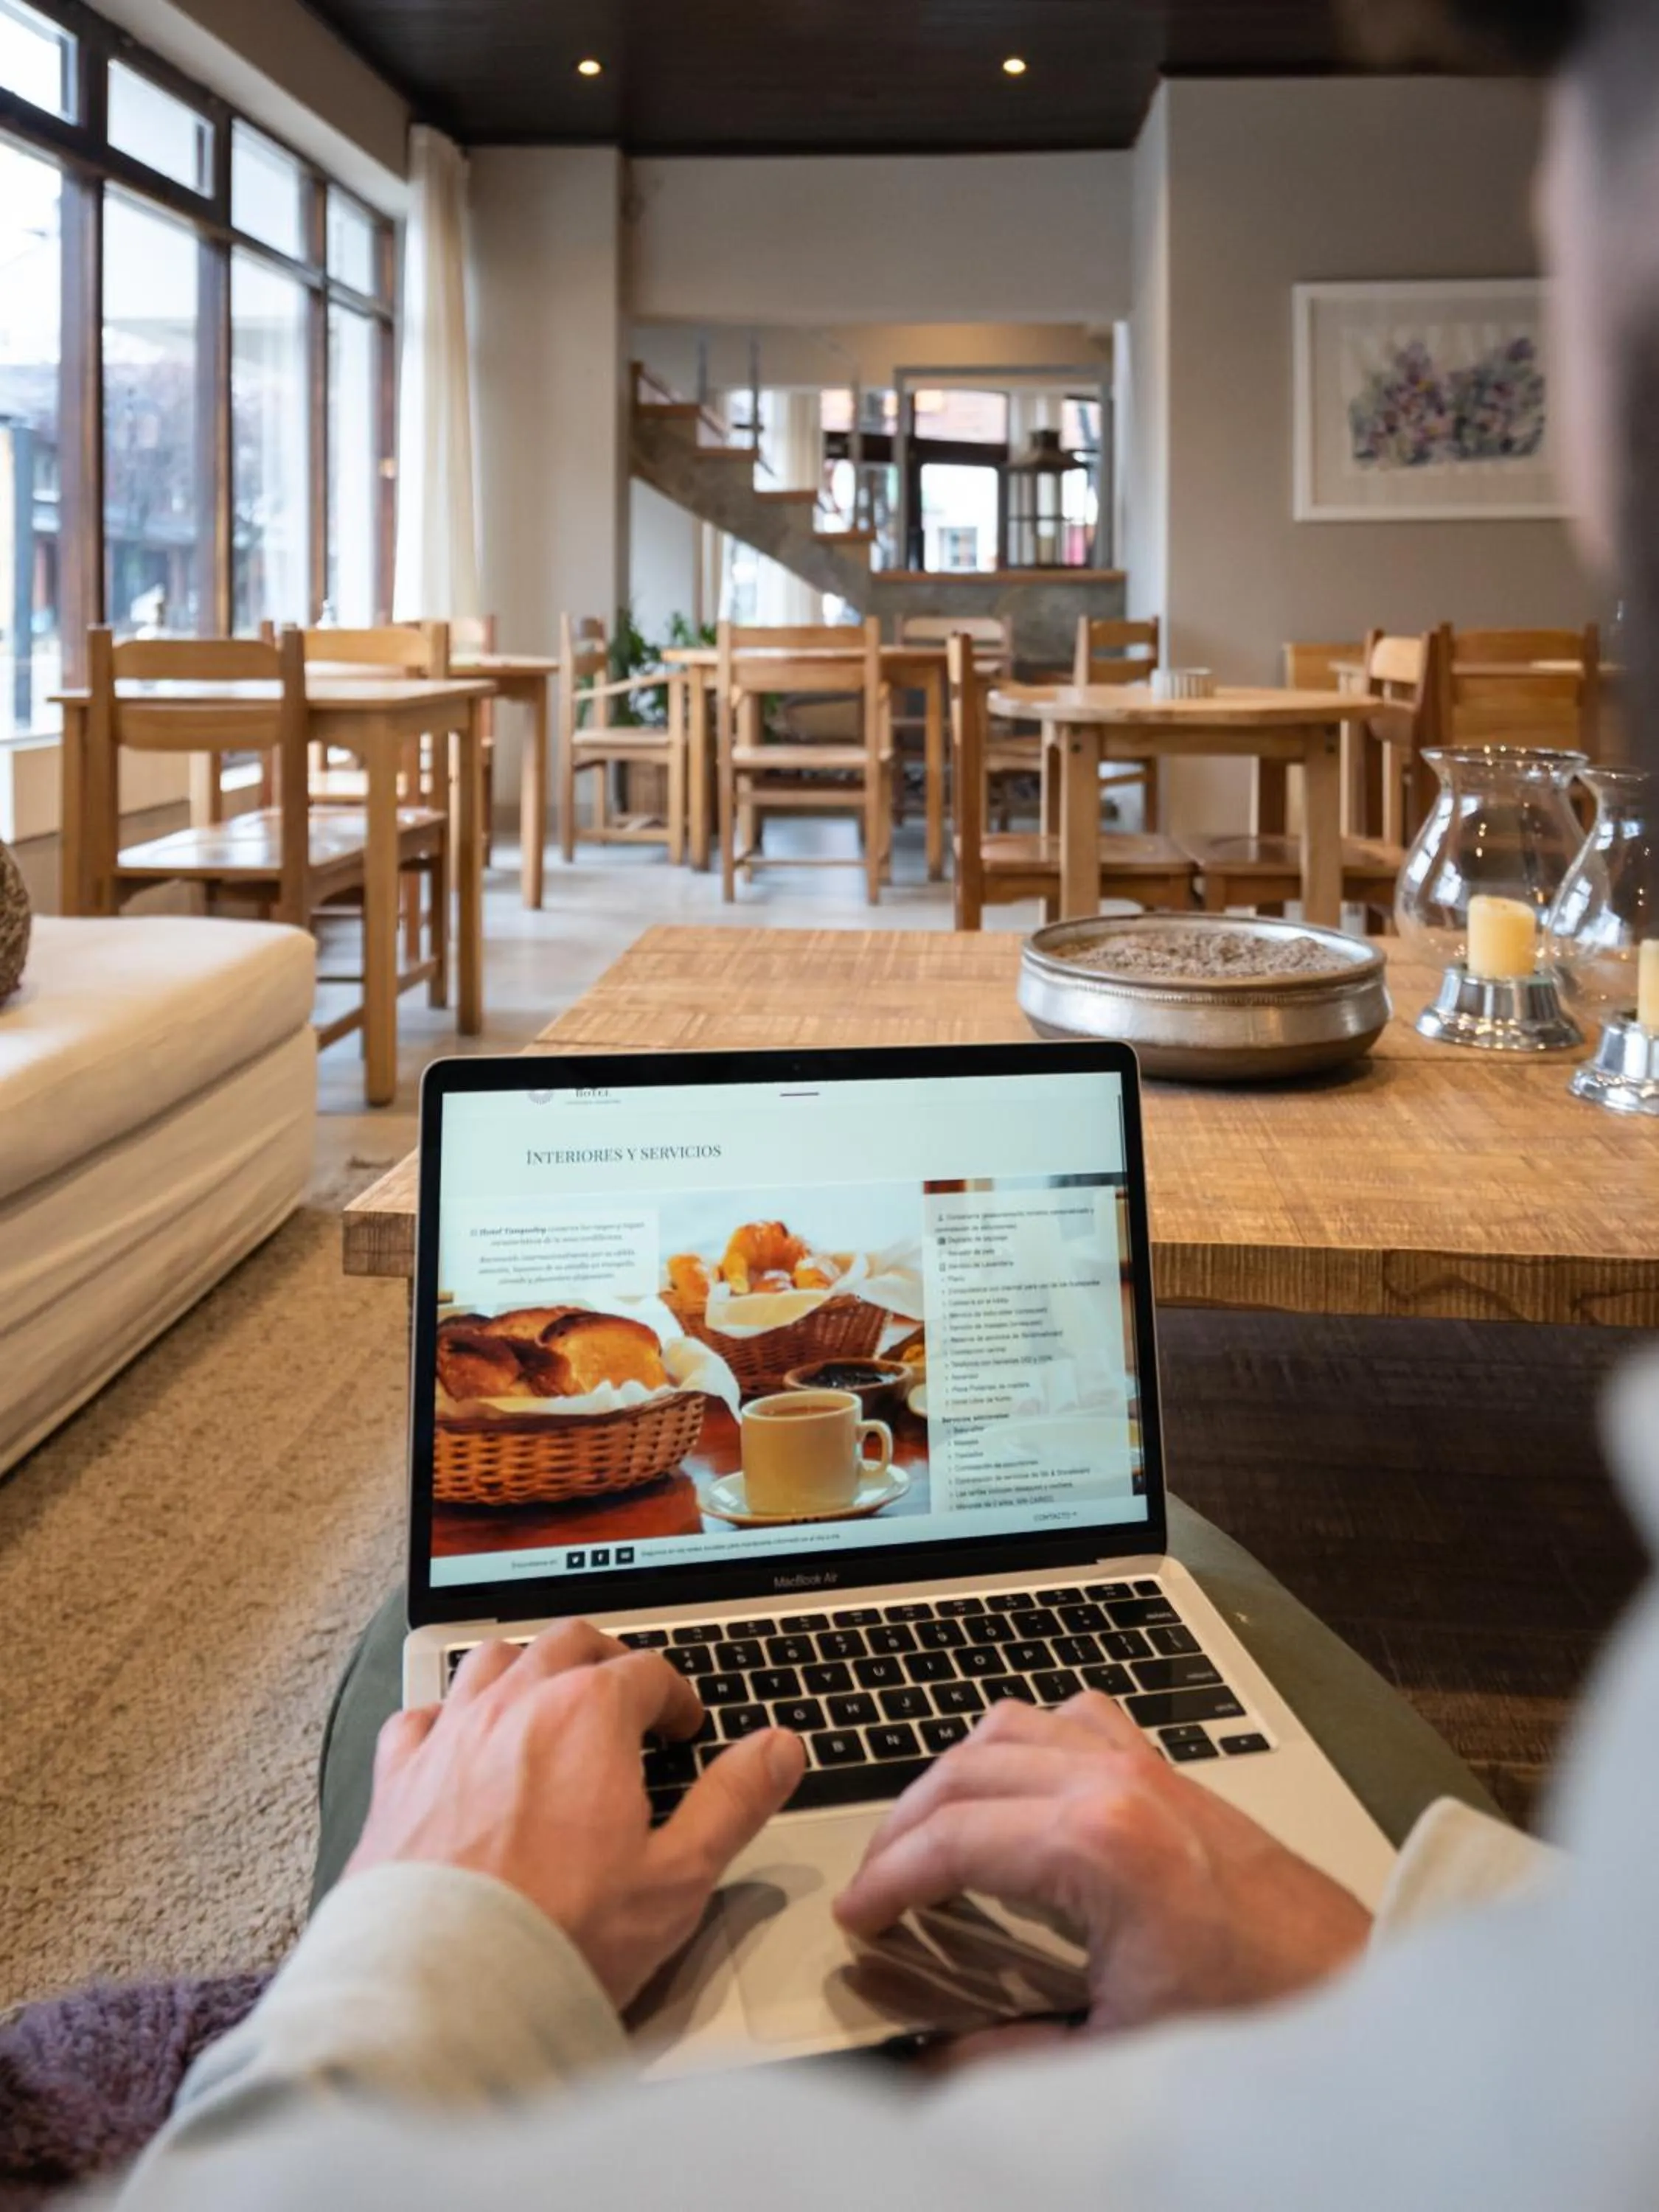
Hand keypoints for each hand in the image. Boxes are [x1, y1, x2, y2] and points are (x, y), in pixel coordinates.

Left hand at [346, 1622, 805, 2009]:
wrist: (442, 1992)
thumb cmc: (560, 1937)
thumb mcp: (677, 1877)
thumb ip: (733, 1802)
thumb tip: (779, 1747)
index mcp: (589, 1716)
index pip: (648, 1672)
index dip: (677, 1697)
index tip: (685, 1729)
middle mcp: (516, 1704)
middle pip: (569, 1643)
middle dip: (607, 1662)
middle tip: (626, 1700)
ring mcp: (449, 1735)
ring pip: (492, 1661)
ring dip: (528, 1669)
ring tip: (548, 1704)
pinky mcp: (397, 1777)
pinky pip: (420, 1714)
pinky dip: (447, 1716)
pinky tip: (459, 1744)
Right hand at [836, 1693, 1369, 2033]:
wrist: (1352, 1997)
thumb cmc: (1253, 2021)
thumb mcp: (1113, 2055)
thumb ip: (1008, 2058)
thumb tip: (934, 2059)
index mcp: (1095, 1845)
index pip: (951, 1841)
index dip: (887, 1880)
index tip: (856, 1918)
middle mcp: (1114, 1783)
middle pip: (964, 1772)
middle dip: (902, 1827)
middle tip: (874, 1884)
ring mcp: (1145, 1765)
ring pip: (1009, 1726)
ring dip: (953, 1774)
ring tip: (925, 1833)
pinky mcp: (1171, 1772)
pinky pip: (1075, 1716)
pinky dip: (1025, 1739)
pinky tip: (1013, 1783)